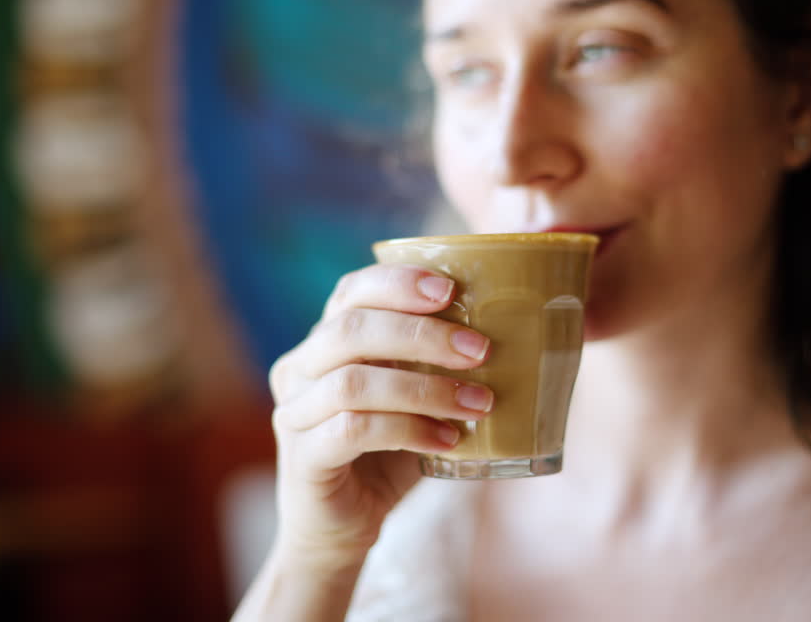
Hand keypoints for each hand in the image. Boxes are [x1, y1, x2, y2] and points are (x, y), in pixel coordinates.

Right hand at [267, 264, 493, 567]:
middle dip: (422, 334)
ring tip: (479, 403)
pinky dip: (409, 430)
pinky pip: (354, 430)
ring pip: (353, 382)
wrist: (343, 528)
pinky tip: (448, 440)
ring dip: (425, 389)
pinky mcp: (303, 458)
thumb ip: (437, 365)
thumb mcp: (413, 399)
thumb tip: (516, 333)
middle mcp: (300, 370)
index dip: (398, 283)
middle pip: (350, 329)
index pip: (351, 291)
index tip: (451, 290)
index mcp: (324, 342)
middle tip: (480, 350)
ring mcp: (294, 414)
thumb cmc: (387, 454)